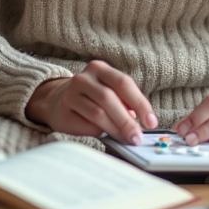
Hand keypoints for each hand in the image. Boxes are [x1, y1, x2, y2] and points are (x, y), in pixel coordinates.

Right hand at [25, 60, 157, 144]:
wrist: (56, 101)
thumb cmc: (91, 98)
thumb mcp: (109, 92)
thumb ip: (125, 102)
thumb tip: (144, 121)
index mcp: (100, 69)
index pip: (124, 83)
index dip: (140, 103)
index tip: (152, 122)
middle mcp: (84, 78)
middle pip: (109, 98)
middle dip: (127, 121)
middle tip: (138, 137)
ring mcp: (71, 93)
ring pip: (98, 113)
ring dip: (115, 129)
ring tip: (126, 139)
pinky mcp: (63, 111)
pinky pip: (86, 124)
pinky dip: (100, 132)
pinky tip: (106, 136)